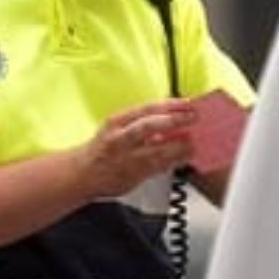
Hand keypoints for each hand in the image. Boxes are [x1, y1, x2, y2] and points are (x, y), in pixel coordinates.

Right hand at [75, 99, 197, 197]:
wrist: (83, 174)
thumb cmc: (105, 147)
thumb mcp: (118, 128)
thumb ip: (142, 122)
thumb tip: (174, 115)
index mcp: (117, 121)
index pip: (147, 108)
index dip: (170, 105)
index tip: (188, 103)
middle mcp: (120, 138)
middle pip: (150, 126)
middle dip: (175, 120)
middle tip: (195, 118)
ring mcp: (126, 158)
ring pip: (158, 150)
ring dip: (180, 145)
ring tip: (195, 141)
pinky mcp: (133, 175)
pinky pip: (159, 167)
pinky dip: (175, 161)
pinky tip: (186, 156)